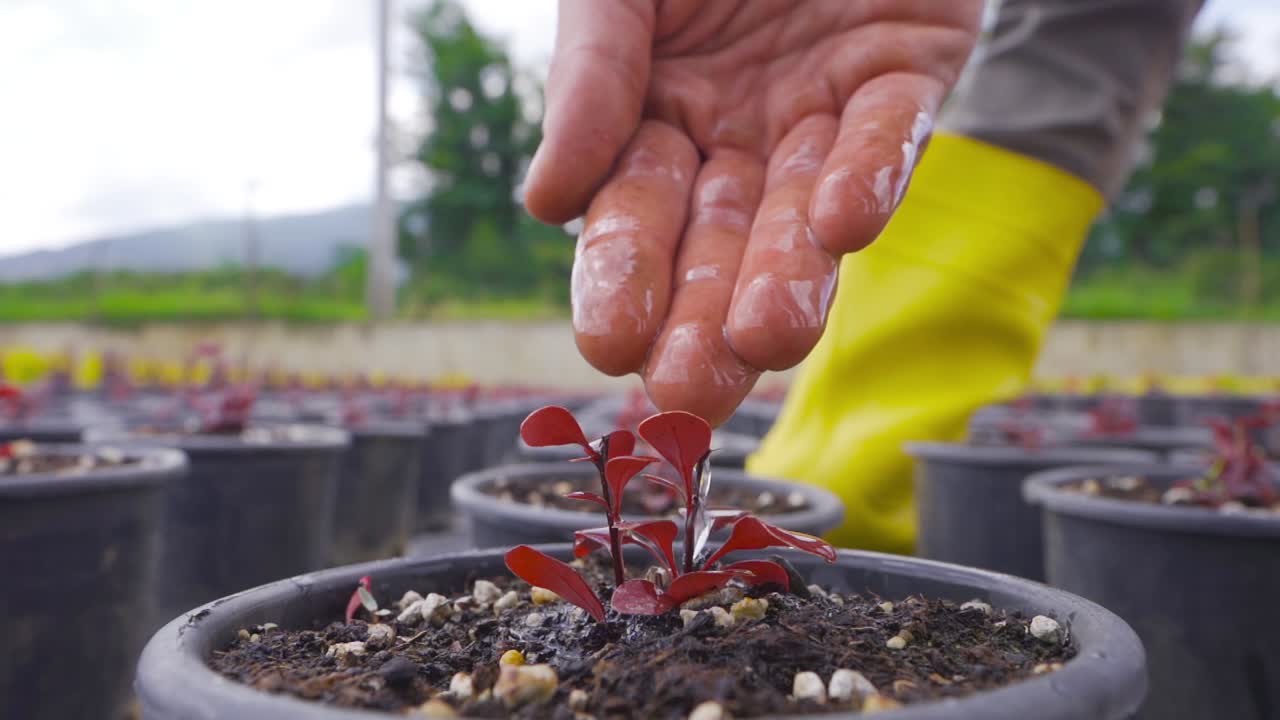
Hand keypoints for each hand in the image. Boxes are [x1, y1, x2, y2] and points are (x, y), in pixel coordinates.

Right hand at [525, 0, 982, 424]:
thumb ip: (587, 80)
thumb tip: (544, 205)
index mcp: (653, 120)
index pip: (631, 218)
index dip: (621, 280)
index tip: (611, 347)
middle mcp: (736, 135)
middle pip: (718, 242)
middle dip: (704, 317)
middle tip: (690, 395)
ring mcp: (820, 110)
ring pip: (804, 212)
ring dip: (788, 275)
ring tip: (767, 339)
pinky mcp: (905, 70)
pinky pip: (888, 132)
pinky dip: (868, 175)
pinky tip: (840, 223)